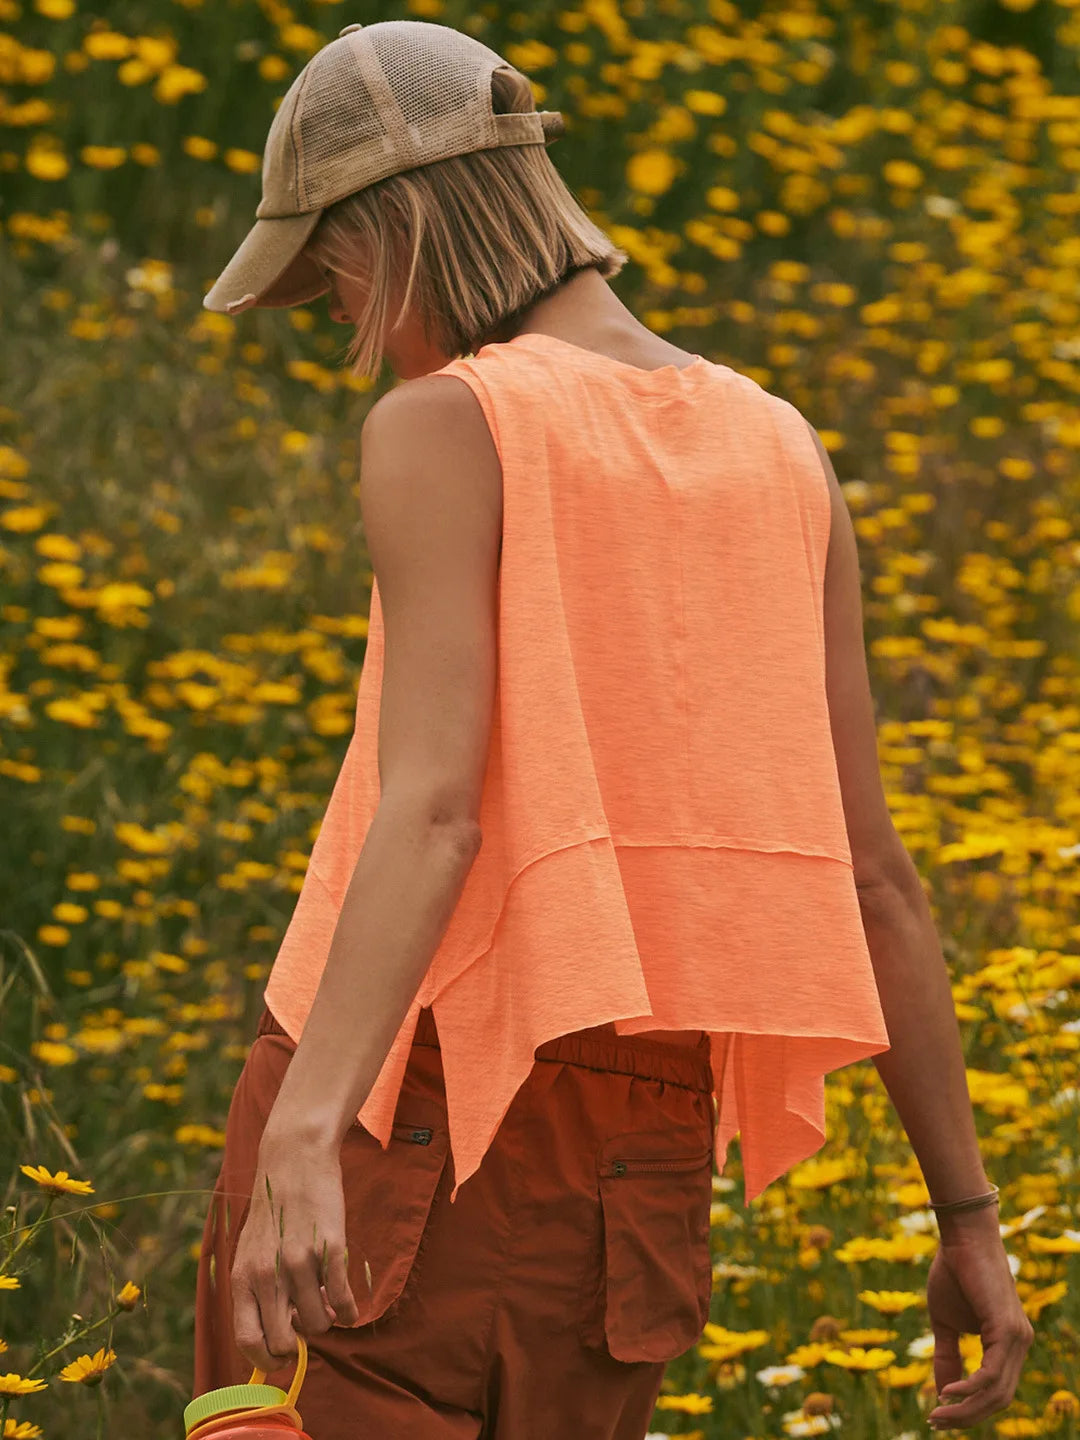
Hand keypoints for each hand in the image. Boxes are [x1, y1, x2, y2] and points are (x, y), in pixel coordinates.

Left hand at [230, 1132, 360, 1374]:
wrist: (294, 1158)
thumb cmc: (275, 1209)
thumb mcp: (253, 1251)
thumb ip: (259, 1290)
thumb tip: (280, 1334)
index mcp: (243, 1277)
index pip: (248, 1341)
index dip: (267, 1359)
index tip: (282, 1356)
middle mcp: (268, 1274)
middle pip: (284, 1342)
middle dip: (299, 1344)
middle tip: (307, 1326)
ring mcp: (300, 1262)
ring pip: (318, 1323)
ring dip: (325, 1319)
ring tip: (326, 1301)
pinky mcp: (330, 1249)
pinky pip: (343, 1300)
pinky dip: (349, 1312)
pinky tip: (349, 1306)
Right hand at [925, 1230, 1033, 1431]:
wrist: (961, 1237)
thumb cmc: (953, 1273)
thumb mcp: (945, 1322)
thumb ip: (947, 1356)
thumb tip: (940, 1392)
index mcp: (1009, 1343)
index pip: (996, 1390)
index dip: (970, 1408)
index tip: (939, 1416)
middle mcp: (1020, 1344)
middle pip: (999, 1399)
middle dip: (967, 1416)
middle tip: (936, 1423)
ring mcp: (1018, 1338)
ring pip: (997, 1392)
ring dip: (966, 1409)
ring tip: (938, 1413)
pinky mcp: (1008, 1330)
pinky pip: (992, 1374)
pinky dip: (970, 1389)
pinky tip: (947, 1392)